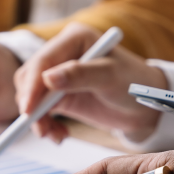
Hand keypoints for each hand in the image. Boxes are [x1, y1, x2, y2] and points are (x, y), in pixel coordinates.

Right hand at [14, 23, 167, 143]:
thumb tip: (47, 78)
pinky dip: (45, 124)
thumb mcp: (110, 76)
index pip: (43, 60)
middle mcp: (62, 52)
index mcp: (74, 38)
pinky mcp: (59, 94)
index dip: (32, 85)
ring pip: (31, 95)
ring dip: (38, 118)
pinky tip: (59, 135)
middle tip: (41, 129)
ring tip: (54, 135)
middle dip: (32, 105)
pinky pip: (40, 110)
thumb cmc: (134, 83)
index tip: (29, 109)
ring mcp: (59, 74)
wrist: (144, 105)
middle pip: (30, 77)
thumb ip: (80, 75)